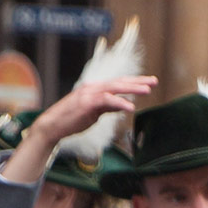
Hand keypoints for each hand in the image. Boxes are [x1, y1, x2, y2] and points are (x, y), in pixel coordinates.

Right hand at [1, 75, 157, 184]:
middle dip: (138, 81)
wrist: (53, 125)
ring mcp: (89, 94)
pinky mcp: (87, 104)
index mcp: (95, 89)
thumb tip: (124, 104)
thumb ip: (109, 107)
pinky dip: (119, 103)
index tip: (149, 82)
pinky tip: (130, 107)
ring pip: (114, 87)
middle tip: (154, 81)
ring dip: (132, 88)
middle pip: (119, 82)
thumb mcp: (95, 113)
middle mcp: (93, 88)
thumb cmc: (72, 120)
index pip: (118, 82)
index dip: (134, 82)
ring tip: (147, 90)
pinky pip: (106, 101)